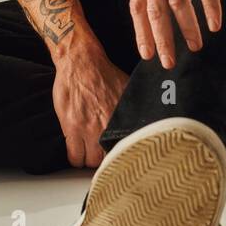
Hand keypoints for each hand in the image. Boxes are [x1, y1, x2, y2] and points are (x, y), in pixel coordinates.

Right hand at [51, 44, 130, 168]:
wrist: (81, 62)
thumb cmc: (104, 75)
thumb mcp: (128, 90)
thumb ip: (137, 109)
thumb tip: (153, 119)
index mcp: (123, 119)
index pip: (129, 151)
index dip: (125, 156)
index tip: (122, 157)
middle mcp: (107, 127)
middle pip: (109, 161)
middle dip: (107, 160)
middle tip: (104, 154)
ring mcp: (88, 129)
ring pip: (91, 162)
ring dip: (90, 160)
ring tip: (91, 153)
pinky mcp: (71, 128)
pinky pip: (74, 157)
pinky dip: (75, 158)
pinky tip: (78, 152)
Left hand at [130, 0, 225, 67]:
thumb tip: (156, 3)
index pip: (136, 3)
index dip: (140, 31)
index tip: (146, 54)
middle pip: (154, 7)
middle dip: (161, 38)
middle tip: (167, 62)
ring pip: (178, 0)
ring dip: (187, 27)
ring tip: (196, 46)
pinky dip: (210, 6)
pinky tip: (216, 23)